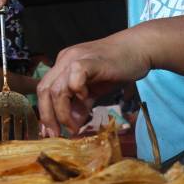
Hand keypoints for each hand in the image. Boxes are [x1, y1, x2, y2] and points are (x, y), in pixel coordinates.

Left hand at [37, 39, 152, 136]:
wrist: (139, 48)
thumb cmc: (118, 67)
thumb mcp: (94, 89)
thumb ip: (81, 104)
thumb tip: (72, 125)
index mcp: (63, 65)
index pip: (44, 91)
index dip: (45, 113)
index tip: (50, 132)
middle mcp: (65, 60)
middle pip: (44, 90)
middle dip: (48, 116)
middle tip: (56, 135)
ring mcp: (76, 58)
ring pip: (56, 88)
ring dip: (62, 112)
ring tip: (73, 127)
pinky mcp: (90, 61)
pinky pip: (74, 77)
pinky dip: (76, 91)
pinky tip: (87, 97)